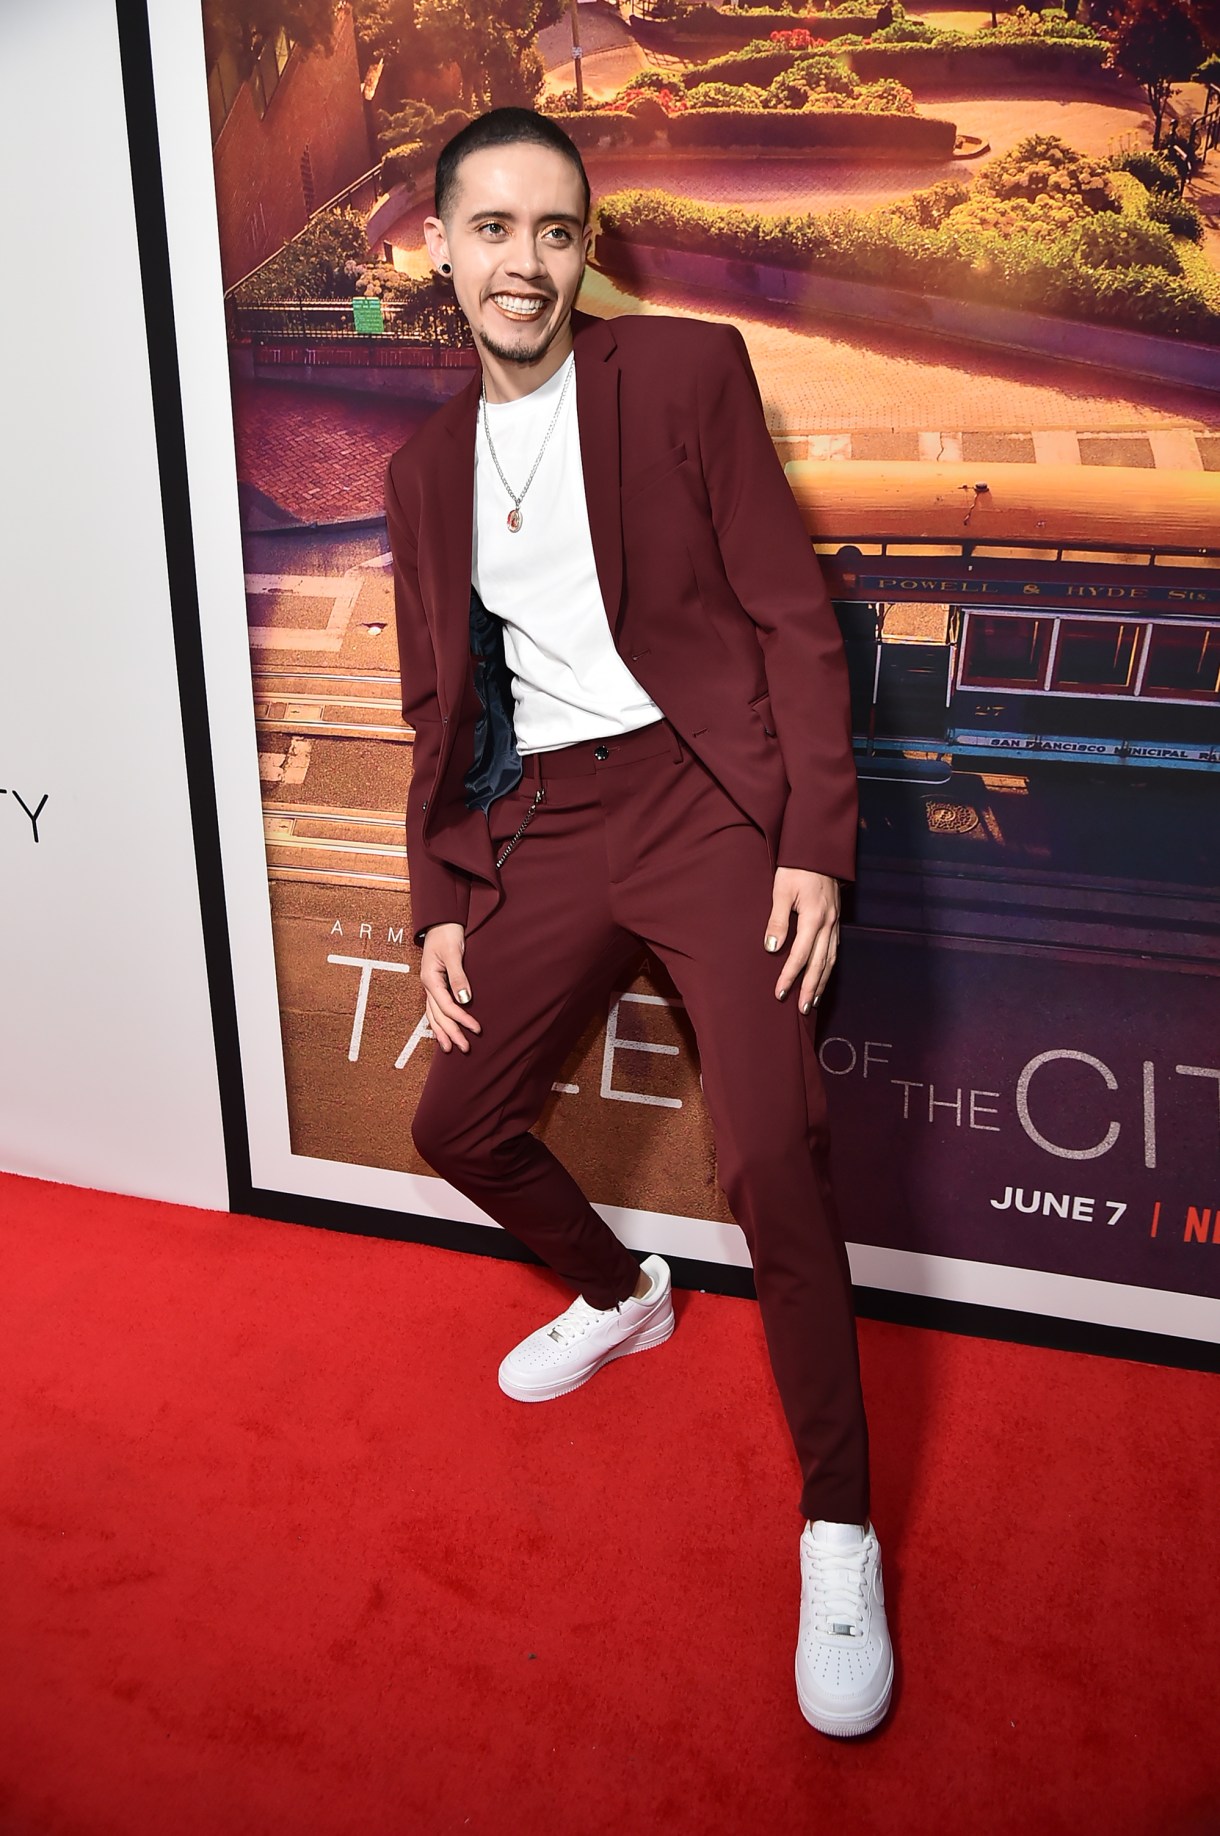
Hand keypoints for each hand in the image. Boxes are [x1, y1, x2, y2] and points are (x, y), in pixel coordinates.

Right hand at [420, 923, 480, 1053]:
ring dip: (442, 1032)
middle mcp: (428, 985)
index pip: (446, 1006)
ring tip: (449, 1049)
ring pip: (433, 1015)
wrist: (441, 920)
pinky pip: (435, 1008)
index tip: (476, 1029)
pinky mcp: (435, 984)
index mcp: (430, 979)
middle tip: (465, 1048)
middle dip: (452, 1033)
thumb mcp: (453, 954)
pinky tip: (442, 1031)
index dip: (461, 1019)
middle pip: (438, 1015)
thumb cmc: (447, 933)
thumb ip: (458, 977)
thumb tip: (464, 1000)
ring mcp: (430, 985)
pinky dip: (438, 1022)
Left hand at [763, 869, 839, 1012]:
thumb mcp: (781, 890)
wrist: (819, 851)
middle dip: (810, 988)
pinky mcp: (836, 921)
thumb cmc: (796, 869)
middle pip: (819, 963)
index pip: (800, 954)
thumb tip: (772, 947)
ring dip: (822, 982)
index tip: (780, 993)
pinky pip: (834, 950)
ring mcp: (835, 923)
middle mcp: (828, 924)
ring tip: (814, 1001)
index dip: (789, 976)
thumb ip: (777, 920)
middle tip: (802, 1010)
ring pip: (830, 960)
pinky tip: (823, 977)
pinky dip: (829, 968)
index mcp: (813, 917)